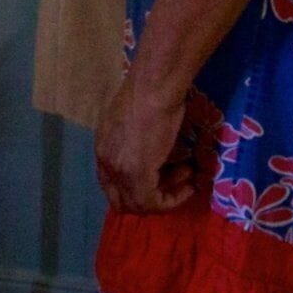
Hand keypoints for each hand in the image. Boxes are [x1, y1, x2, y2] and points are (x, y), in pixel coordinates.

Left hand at [95, 70, 217, 214]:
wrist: (155, 87)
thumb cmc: (150, 95)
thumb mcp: (135, 122)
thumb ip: (135, 144)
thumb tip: (155, 158)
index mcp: (103, 149)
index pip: (112, 185)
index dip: (136, 188)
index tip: (163, 179)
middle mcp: (105, 163)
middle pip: (121, 202)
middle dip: (150, 199)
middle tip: (174, 182)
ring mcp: (118, 170)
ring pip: (138, 205)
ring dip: (165, 197)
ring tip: (187, 174)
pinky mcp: (136, 175)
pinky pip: (152, 203)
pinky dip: (173, 199)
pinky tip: (190, 185)